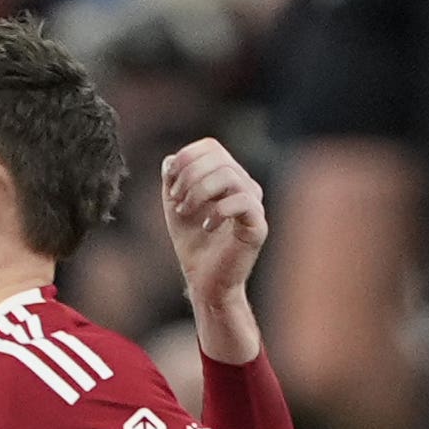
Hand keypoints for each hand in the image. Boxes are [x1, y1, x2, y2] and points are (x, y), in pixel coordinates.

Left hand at [163, 138, 266, 361]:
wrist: (204, 282)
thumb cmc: (193, 244)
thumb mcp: (174, 206)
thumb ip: (172, 179)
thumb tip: (171, 159)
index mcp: (228, 176)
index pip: (211, 147)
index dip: (186, 158)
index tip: (170, 184)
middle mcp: (245, 185)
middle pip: (218, 159)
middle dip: (189, 176)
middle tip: (176, 201)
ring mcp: (254, 205)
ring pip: (230, 176)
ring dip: (199, 192)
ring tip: (185, 212)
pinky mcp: (257, 226)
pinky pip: (243, 202)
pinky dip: (218, 211)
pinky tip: (206, 226)